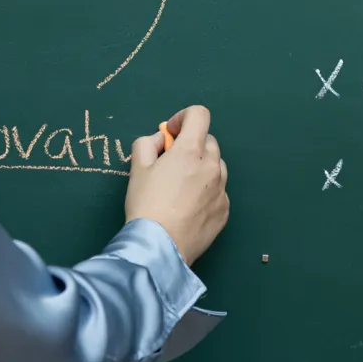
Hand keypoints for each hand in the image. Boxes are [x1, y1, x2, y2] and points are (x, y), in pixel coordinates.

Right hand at [124, 105, 228, 266]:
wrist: (159, 247)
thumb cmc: (145, 205)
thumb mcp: (137, 168)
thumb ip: (147, 143)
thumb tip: (162, 141)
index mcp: (190, 151)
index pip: (200, 115)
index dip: (183, 118)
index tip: (171, 134)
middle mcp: (212, 167)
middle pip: (208, 141)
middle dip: (191, 146)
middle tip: (170, 164)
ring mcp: (222, 190)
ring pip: (216, 167)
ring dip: (201, 168)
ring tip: (181, 188)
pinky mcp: (225, 211)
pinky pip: (218, 191)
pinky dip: (206, 191)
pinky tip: (188, 208)